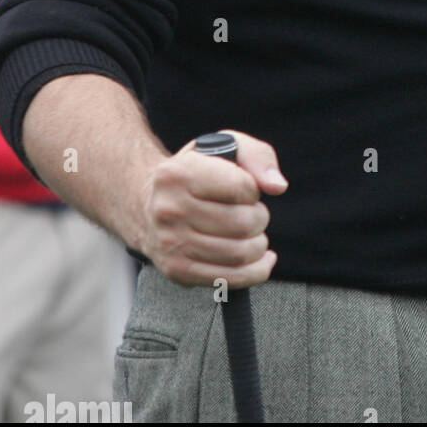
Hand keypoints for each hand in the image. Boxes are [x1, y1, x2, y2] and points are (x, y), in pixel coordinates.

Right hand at [136, 129, 288, 287]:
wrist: (148, 204)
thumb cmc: (198, 173)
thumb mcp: (227, 147)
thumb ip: (258, 156)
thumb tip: (277, 186)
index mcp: (179, 173)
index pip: (239, 187)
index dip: (253, 189)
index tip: (246, 189)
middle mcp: (169, 209)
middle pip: (242, 223)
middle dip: (259, 217)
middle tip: (252, 212)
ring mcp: (171, 243)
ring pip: (238, 253)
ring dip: (259, 244)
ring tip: (252, 233)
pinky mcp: (178, 270)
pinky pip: (229, 279)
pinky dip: (256, 271)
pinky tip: (261, 259)